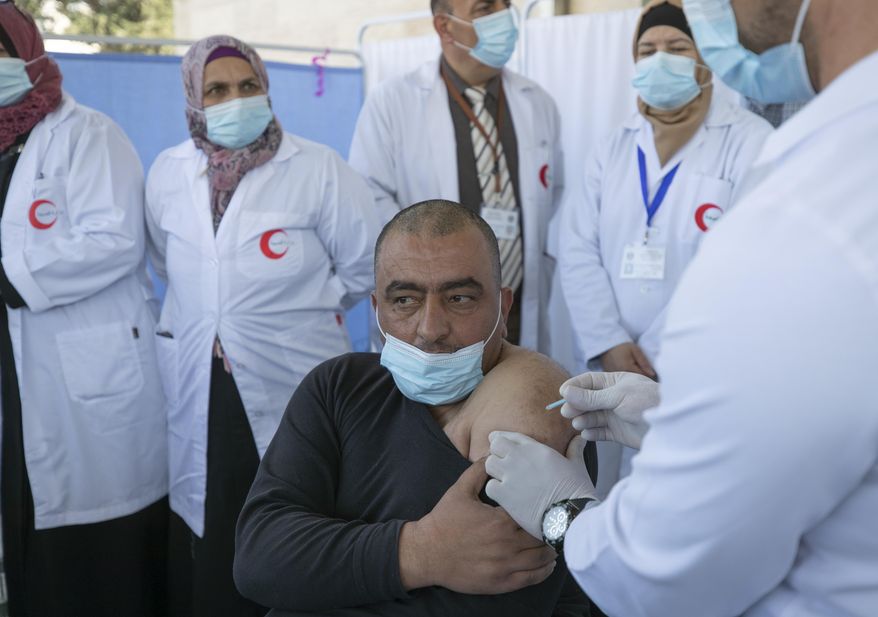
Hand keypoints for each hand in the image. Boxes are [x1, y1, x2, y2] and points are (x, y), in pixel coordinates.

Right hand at [399, 459, 556, 593]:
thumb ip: (478, 471)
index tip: (549, 504)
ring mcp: (505, 565)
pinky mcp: (501, 583)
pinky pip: (532, 578)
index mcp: (500, 521)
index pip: (534, 513)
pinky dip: (544, 570)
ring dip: (551, 549)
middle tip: (556, 522)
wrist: (427, 552)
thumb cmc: (444, 521)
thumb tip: (492, 454)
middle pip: (542, 536)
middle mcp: (506, 544)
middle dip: (550, 528)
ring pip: (541, 558)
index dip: (544, 509)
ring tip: (555, 541)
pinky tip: (548, 563)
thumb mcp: (459, 490)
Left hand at [485, 433, 594, 539]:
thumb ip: (574, 450)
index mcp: (536, 449)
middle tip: (502, 464)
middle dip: (497, 453)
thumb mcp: (578, 465)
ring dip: (494, 471)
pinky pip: (489, 486)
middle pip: (495, 446)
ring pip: (488, 464)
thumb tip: (579, 438)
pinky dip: (494, 491)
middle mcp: (520, 458)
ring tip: (502, 479)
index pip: (510, 436)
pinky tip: (503, 496)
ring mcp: (511, 476)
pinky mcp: (505, 495)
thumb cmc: (577, 491)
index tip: (498, 441)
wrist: (570, 515)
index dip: (502, 438)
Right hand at [559, 372, 659, 449]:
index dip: (574, 386)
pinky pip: (599, 432)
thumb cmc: (648, 403)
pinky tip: (588, 434)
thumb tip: (566, 392)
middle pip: (587, 400)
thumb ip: (591, 397)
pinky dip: (592, 433)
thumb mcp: (617, 396)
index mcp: (615, 382)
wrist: (671, 427)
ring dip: (583, 420)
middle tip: (567, 412)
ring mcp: (615, 415)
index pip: (589, 381)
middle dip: (576, 405)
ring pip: (591, 417)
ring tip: (579, 423)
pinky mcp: (618, 432)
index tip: (562, 393)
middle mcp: (613, 398)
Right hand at [599, 342, 655, 378]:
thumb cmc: (622, 346)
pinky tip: (628, 376)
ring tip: (635, 374)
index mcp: (628, 368)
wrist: (606, 345)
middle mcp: (620, 375)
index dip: (650, 377)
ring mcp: (614, 378)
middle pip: (636, 382)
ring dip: (634, 381)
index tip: (653, 375)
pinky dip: (626, 381)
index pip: (643, 378)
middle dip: (642, 380)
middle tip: (646, 376)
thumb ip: (644, 362)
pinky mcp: (611, 378)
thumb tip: (653, 374)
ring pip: (628, 383)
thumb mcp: (635, 350)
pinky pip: (621, 382)